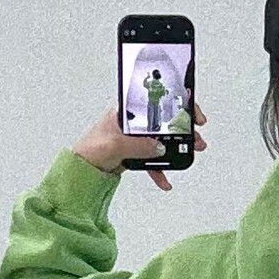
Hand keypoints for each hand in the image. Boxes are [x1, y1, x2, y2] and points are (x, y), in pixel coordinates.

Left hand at [71, 102, 207, 191]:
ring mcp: (136, 137)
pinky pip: (154, 159)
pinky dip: (161, 169)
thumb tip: (160, 147)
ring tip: (189, 153)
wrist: (82, 170)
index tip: (190, 111)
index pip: (156, 99)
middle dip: (183, 127)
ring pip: (163, 139)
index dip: (176, 102)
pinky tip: (165, 179)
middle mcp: (134, 121)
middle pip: (164, 119)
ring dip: (177, 148)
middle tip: (196, 136)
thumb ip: (139, 145)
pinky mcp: (136, 152)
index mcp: (127, 110)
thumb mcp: (116, 144)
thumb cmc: (90, 150)